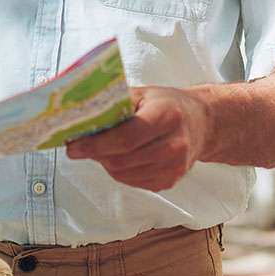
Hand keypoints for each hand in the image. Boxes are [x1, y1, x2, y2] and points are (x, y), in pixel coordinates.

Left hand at [65, 86, 209, 191]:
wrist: (201, 123)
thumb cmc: (168, 104)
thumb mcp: (143, 93)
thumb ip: (114, 104)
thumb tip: (79, 116)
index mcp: (167, 116)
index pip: (126, 138)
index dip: (95, 144)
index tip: (72, 146)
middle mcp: (175, 145)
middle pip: (122, 159)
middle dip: (95, 154)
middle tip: (78, 146)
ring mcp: (175, 167)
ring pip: (124, 174)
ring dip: (105, 162)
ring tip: (102, 148)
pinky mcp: (170, 181)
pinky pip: (133, 182)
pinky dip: (119, 171)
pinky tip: (120, 156)